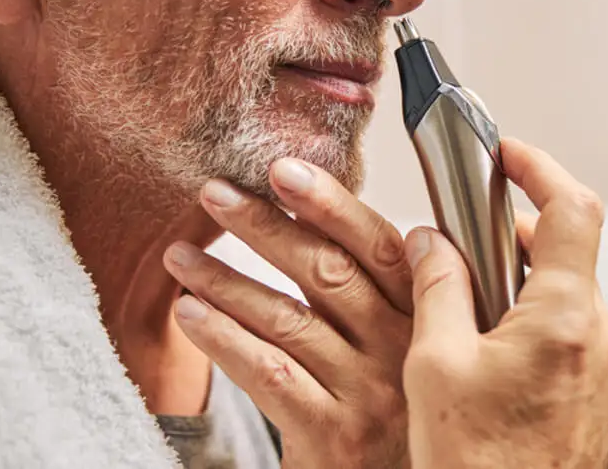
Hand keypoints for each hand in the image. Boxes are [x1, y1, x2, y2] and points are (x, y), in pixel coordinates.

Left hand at [162, 159, 412, 467]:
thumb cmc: (398, 407)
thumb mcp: (410, 343)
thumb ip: (384, 289)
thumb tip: (319, 211)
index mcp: (428, 314)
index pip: (380, 245)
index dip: (330, 204)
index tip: (282, 170)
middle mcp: (404, 350)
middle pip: (330, 273)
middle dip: (266, 227)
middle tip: (214, 193)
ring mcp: (371, 394)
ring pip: (289, 319)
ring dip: (226, 280)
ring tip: (179, 255)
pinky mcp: (334, 436)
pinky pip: (271, 374)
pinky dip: (226, 339)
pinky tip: (191, 315)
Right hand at [402, 138, 607, 468]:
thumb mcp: (435, 368)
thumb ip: (438, 287)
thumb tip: (434, 242)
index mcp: (566, 320)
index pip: (572, 208)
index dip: (540, 168)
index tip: (507, 156)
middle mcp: (603, 343)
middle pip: (572, 255)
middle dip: (519, 239)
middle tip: (468, 244)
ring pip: (574, 302)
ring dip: (529, 289)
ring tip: (474, 314)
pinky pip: (579, 344)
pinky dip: (543, 332)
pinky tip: (498, 361)